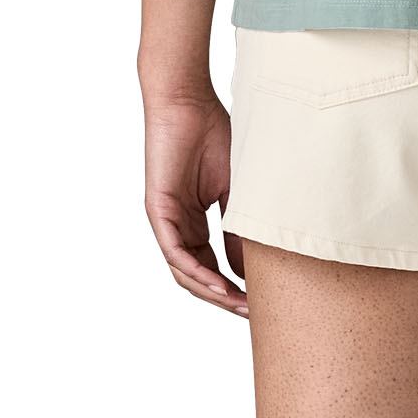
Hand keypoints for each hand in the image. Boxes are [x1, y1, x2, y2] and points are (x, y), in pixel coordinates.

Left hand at [144, 87, 247, 316]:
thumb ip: (239, 227)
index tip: (259, 300)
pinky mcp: (158, 212)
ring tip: (238, 305)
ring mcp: (167, 221)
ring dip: (212, 292)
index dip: (233, 286)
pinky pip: (175, 253)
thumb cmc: (213, 135)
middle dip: (224, 298)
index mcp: (194, 221)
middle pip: (197, 276)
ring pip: (185, 272)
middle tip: (251, 313)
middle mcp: (178, 227)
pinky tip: (218, 285)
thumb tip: (249, 268)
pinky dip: (196, 272)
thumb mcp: (235, 188)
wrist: (189, 103)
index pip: (212, 265)